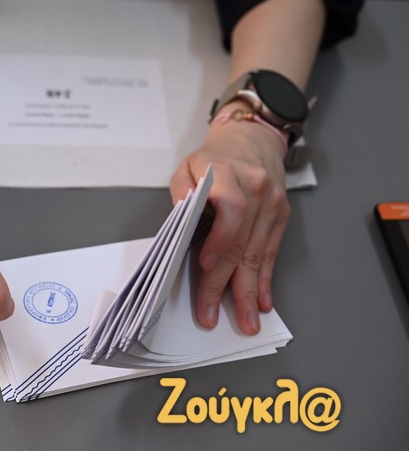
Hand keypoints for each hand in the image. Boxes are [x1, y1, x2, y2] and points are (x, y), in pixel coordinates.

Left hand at [169, 103, 289, 333]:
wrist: (252, 140)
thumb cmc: (214, 158)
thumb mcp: (188, 165)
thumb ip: (182, 189)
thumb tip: (180, 214)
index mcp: (229, 174)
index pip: (229, 208)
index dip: (219, 239)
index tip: (205, 265)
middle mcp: (256, 190)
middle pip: (241, 242)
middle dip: (226, 282)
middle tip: (212, 312)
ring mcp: (272, 204)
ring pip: (258, 253)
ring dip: (250, 290)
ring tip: (246, 320)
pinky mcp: (281, 216)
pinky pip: (272, 253)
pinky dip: (266, 279)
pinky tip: (263, 301)